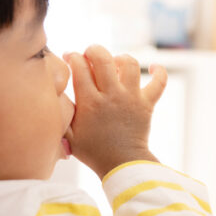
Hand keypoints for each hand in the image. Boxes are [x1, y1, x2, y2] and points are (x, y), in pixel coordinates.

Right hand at [64, 45, 166, 177]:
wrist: (122, 165)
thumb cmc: (93, 151)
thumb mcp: (68, 133)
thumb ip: (61, 111)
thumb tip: (55, 91)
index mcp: (90, 102)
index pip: (79, 67)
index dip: (72, 57)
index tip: (70, 57)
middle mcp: (112, 95)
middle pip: (103, 58)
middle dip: (93, 50)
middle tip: (89, 54)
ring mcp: (132, 98)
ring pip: (129, 64)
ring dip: (120, 58)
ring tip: (114, 63)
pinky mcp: (147, 104)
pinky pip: (159, 83)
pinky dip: (159, 73)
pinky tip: (154, 68)